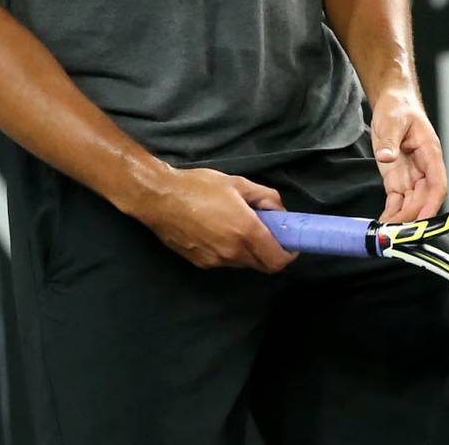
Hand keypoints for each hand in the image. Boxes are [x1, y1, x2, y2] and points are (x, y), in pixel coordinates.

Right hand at [129, 167, 296, 272]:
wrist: (159, 198)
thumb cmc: (199, 186)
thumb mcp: (237, 182)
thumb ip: (265, 197)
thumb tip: (279, 212)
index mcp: (246, 231)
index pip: (278, 260)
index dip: (288, 254)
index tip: (289, 243)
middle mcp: (233, 252)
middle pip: (262, 265)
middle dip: (269, 252)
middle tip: (265, 232)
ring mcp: (216, 261)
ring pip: (243, 263)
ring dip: (248, 251)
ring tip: (235, 226)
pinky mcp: (201, 264)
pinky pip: (224, 262)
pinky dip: (229, 251)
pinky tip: (216, 231)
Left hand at [370, 90, 447, 223]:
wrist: (393, 103)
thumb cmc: (399, 108)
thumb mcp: (393, 120)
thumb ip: (390, 140)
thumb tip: (387, 157)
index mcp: (430, 154)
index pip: (438, 184)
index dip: (432, 204)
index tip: (422, 219)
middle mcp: (424, 168)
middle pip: (424, 199)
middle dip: (412, 216)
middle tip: (398, 232)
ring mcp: (411, 174)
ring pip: (412, 202)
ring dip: (402, 218)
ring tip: (388, 234)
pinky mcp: (397, 177)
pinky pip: (398, 199)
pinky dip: (392, 212)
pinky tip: (384, 224)